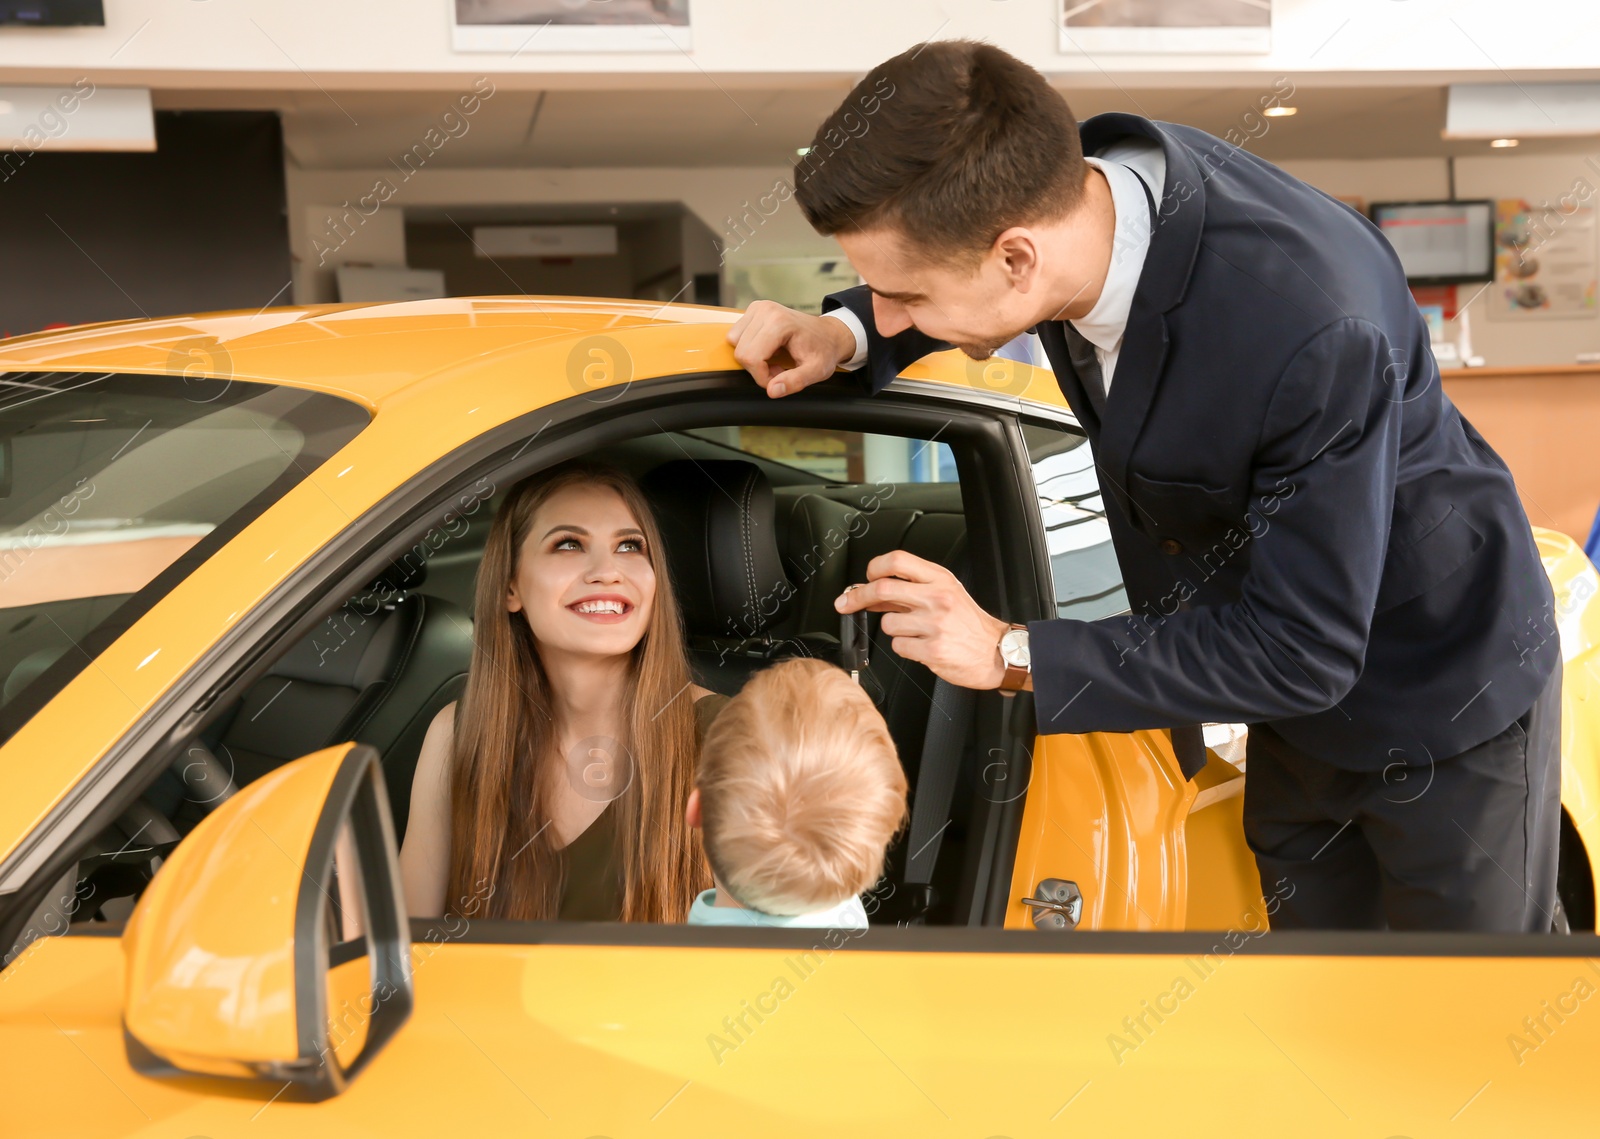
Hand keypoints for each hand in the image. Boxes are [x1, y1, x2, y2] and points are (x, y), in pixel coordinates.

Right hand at [727, 300, 856, 397]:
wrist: (828, 333)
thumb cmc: (823, 350)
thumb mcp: (816, 371)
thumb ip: (795, 382)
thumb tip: (772, 390)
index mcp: (780, 323)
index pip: (752, 358)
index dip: (762, 376)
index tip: (780, 377)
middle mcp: (766, 310)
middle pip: (741, 352)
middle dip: (757, 368)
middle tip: (779, 368)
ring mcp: (758, 307)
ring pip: (735, 343)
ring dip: (752, 358)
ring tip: (774, 358)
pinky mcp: (753, 309)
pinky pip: (736, 335)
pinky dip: (748, 347)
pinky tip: (767, 349)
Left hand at [835, 550, 1010, 689]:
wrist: (997, 652)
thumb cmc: (970, 623)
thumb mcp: (946, 594)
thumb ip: (912, 589)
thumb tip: (872, 591)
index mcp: (940, 580)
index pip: (898, 560)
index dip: (874, 567)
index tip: (865, 577)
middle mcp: (937, 598)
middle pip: (882, 587)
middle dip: (857, 596)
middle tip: (846, 602)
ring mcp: (934, 624)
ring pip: (887, 623)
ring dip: (894, 629)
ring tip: (915, 632)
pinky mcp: (932, 650)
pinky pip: (898, 646)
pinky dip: (904, 648)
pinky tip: (921, 646)